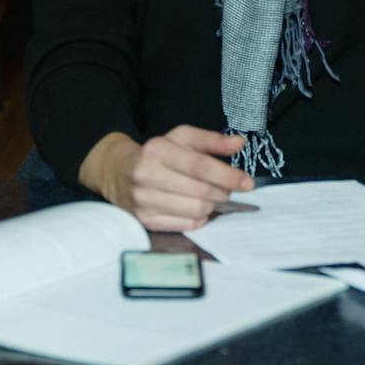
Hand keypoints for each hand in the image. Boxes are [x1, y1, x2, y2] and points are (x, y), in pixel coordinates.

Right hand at [79, 126, 255, 231]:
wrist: (117, 172)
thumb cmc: (157, 154)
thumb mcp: (181, 139)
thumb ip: (211, 140)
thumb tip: (239, 143)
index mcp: (157, 150)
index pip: (200, 166)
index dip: (227, 175)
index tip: (247, 183)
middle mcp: (146, 175)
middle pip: (200, 191)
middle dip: (222, 192)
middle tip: (227, 190)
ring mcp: (143, 200)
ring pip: (195, 211)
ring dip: (211, 206)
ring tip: (211, 197)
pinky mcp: (144, 220)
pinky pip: (185, 225)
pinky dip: (198, 219)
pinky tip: (196, 208)